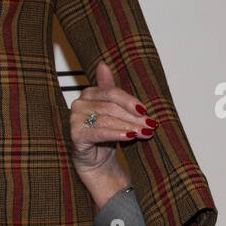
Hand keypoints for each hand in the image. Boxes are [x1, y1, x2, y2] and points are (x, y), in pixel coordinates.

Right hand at [68, 62, 156, 206]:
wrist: (97, 161)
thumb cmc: (106, 135)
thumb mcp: (113, 111)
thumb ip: (112, 90)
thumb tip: (103, 64)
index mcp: (88, 93)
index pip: (111, 92)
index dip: (130, 101)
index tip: (145, 110)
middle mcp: (79, 104)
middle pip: (111, 106)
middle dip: (133, 116)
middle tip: (150, 124)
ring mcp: (75, 120)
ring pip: (107, 119)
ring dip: (129, 126)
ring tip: (144, 132)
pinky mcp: (76, 135)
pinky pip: (99, 132)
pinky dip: (117, 134)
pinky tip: (130, 137)